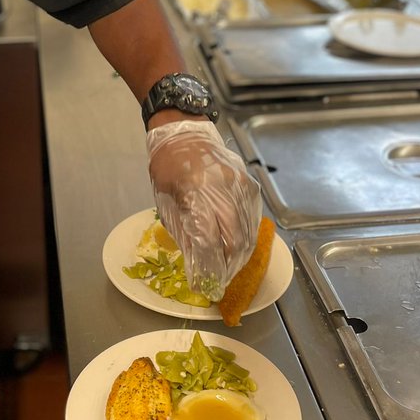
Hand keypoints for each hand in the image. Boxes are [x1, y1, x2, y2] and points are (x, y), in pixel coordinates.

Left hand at [147, 120, 262, 299]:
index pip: (208, 240)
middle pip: (234, 240)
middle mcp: (223, 190)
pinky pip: (253, 220)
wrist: (185, 135)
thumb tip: (198, 266)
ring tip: (230, 271)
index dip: (209, 267)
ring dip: (240, 257)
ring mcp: (240, 187)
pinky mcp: (250, 186)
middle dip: (229, 267)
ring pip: (249, 232)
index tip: (205, 285)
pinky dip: (247, 239)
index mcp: (195, 192)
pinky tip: (238, 250)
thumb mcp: (166, 202)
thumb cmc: (169, 168)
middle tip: (220, 282)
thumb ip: (185, 234)